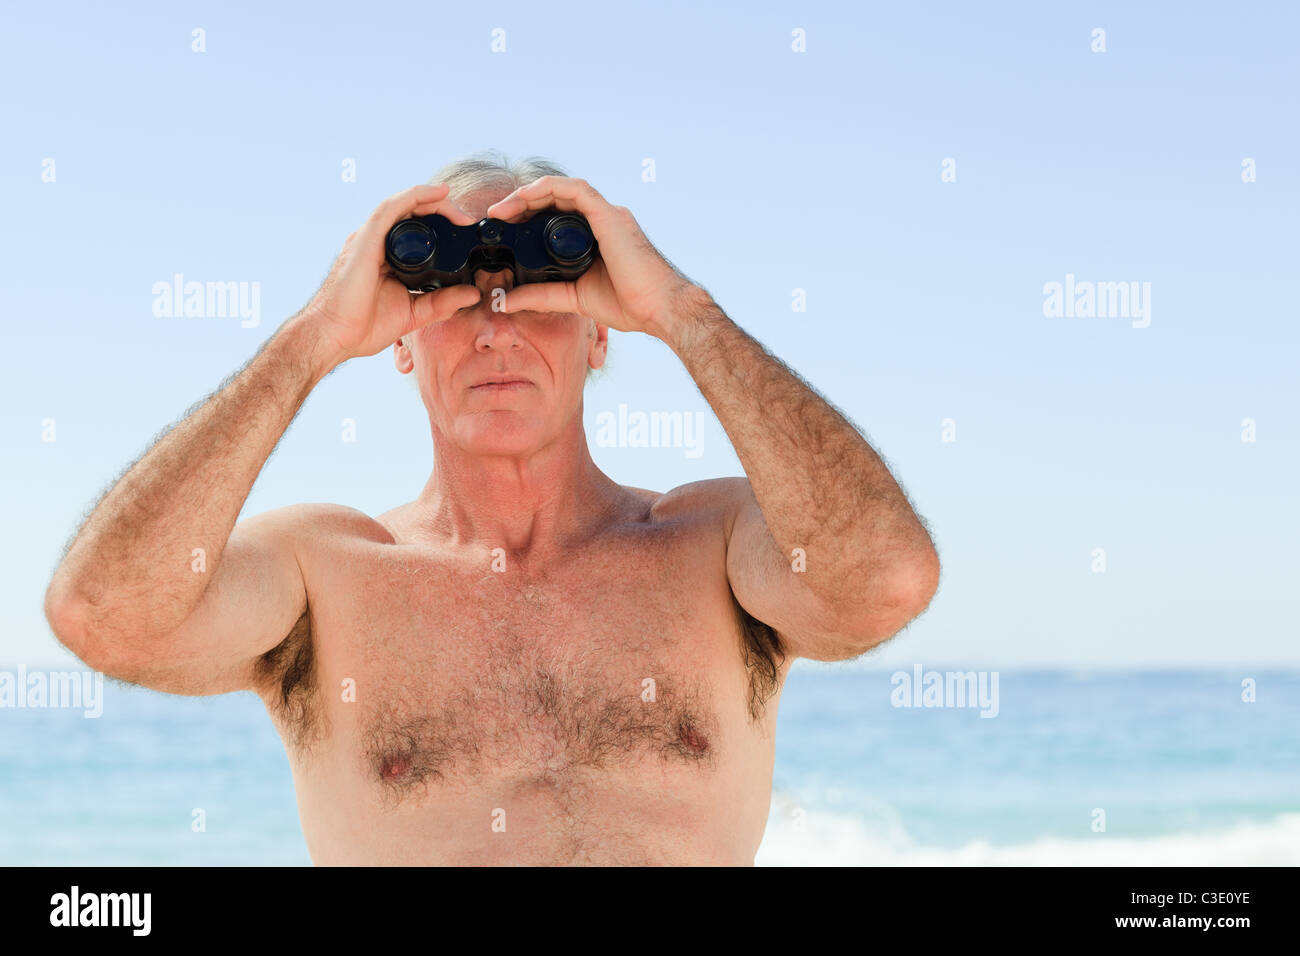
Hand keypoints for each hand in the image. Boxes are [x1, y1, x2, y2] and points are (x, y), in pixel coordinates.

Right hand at [302, 183, 483, 366]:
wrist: (336, 336)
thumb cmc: (363, 326)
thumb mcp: (415, 312)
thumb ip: (443, 302)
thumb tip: (473, 294)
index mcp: (387, 256)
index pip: (415, 229)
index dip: (441, 223)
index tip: (465, 231)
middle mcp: (377, 242)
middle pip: (411, 212)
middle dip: (442, 210)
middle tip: (466, 221)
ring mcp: (369, 238)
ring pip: (404, 205)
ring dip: (433, 201)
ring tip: (458, 210)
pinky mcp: (366, 239)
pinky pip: (392, 208)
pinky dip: (415, 196)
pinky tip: (437, 193)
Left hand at [484, 176, 703, 340]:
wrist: (659, 309)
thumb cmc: (630, 303)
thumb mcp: (573, 298)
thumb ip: (541, 295)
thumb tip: (505, 300)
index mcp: (596, 235)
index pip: (556, 214)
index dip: (527, 215)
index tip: (503, 228)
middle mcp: (601, 219)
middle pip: (555, 199)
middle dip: (522, 203)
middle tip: (495, 217)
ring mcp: (607, 214)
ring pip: (561, 189)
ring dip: (529, 194)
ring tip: (503, 210)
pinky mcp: (609, 215)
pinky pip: (574, 189)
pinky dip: (547, 188)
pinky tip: (525, 197)